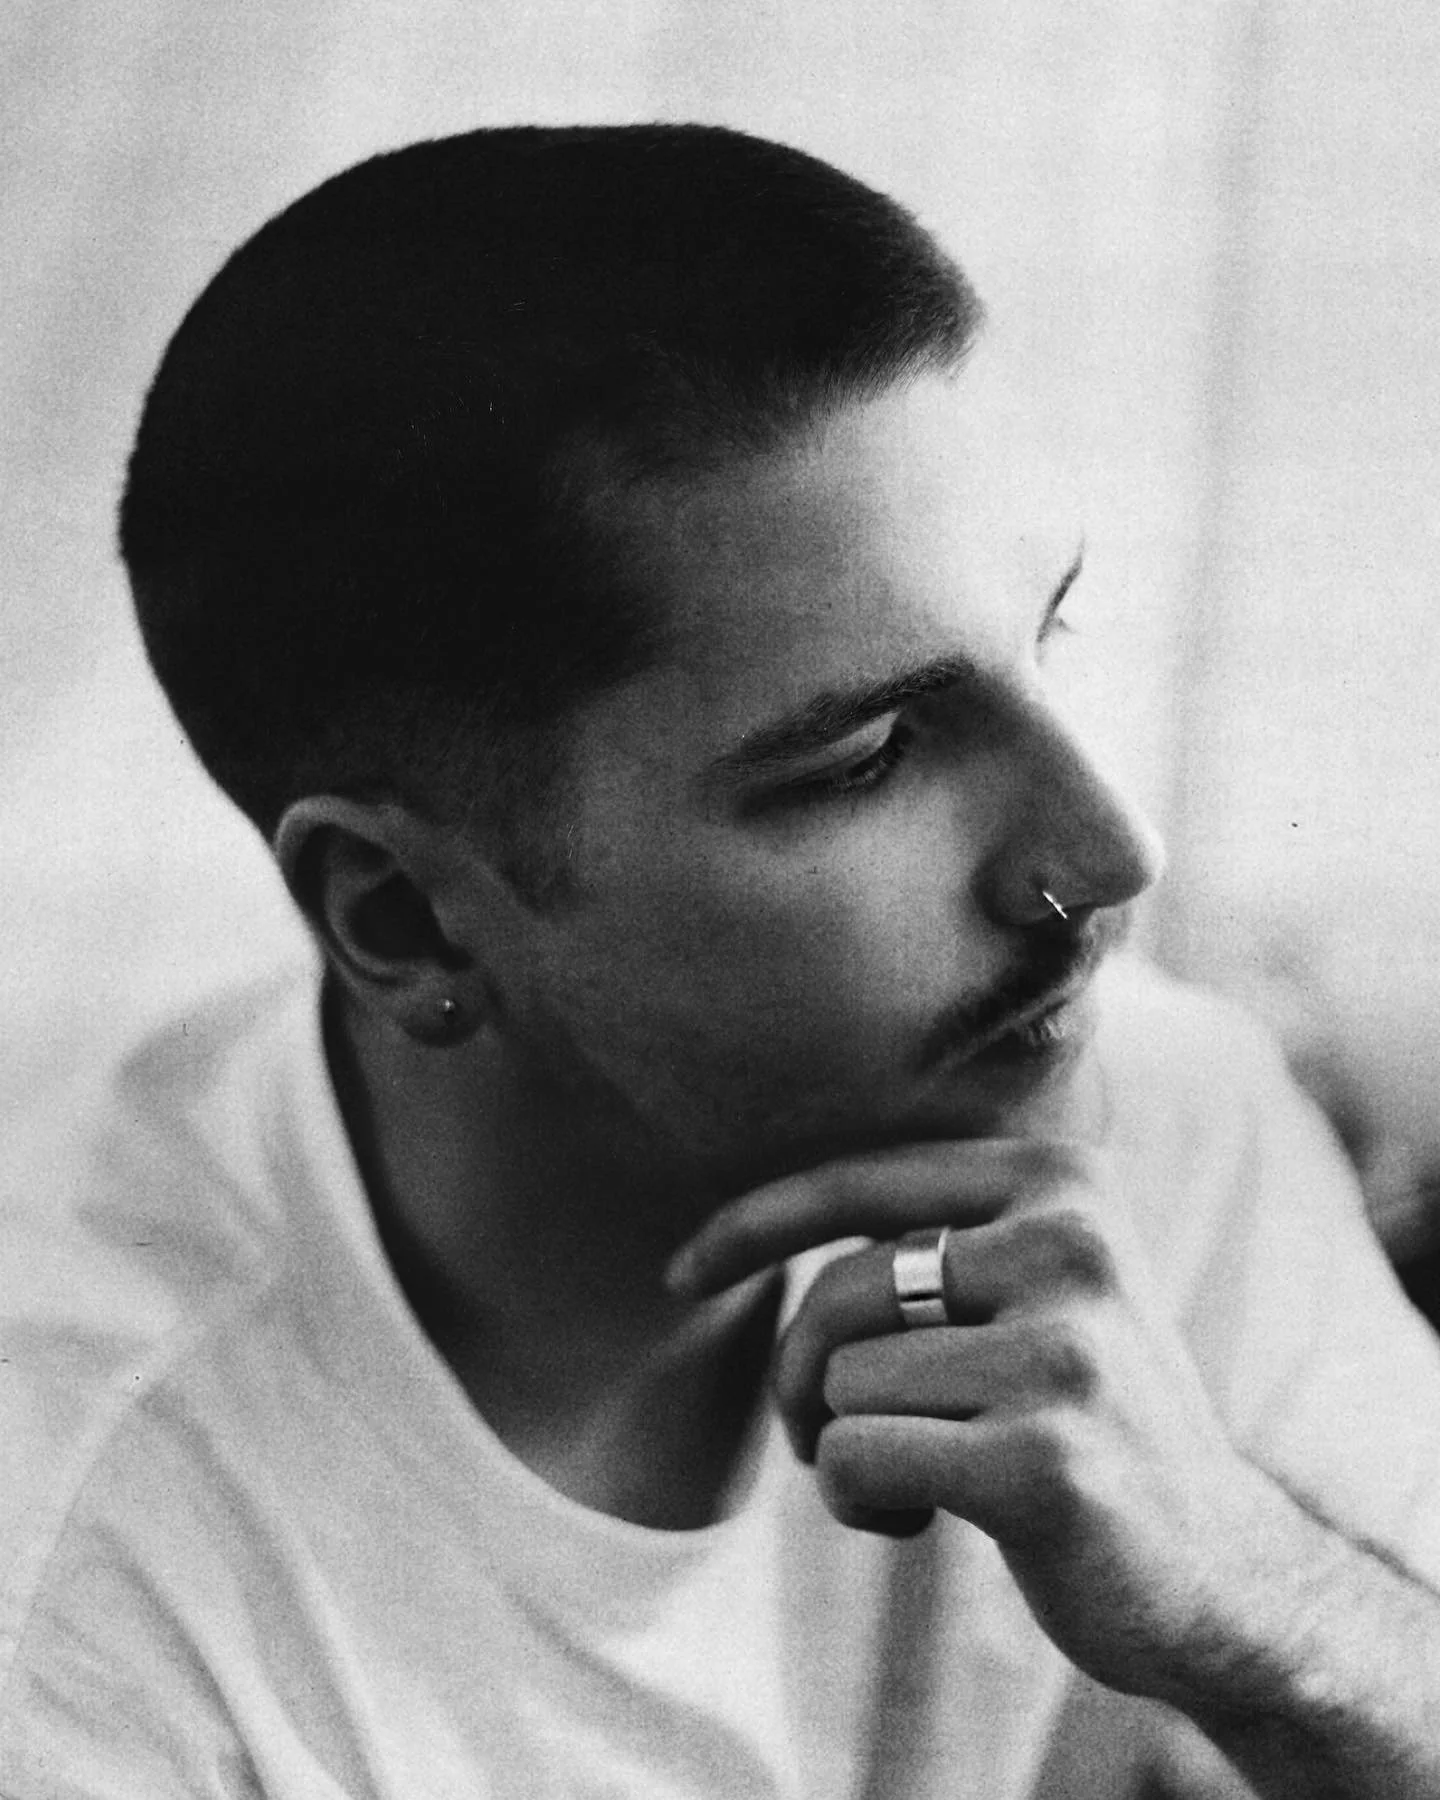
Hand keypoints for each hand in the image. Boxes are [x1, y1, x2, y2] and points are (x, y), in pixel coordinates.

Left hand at [667, 1140, 1288, 1705]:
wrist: (1222, 1573)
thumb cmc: (1083, 1420)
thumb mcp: (1037, 1287)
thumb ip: (938, 1235)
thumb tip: (747, 1218)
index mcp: (1061, 1181)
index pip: (862, 1179)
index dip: (753, 1223)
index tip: (681, 1271)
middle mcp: (1071, 1245)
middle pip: (840, 1294)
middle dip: (802, 1375)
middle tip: (832, 1435)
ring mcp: (1065, 1351)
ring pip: (843, 1384)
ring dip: (845, 1450)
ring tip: (923, 1477)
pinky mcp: (1044, 1459)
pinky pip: (859, 1459)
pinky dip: (861, 1503)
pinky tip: (929, 1520)